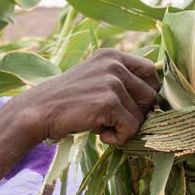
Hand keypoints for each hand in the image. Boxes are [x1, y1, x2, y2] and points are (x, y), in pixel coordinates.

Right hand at [10, 49, 159, 145]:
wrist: (38, 112)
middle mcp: (115, 64)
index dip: (147, 93)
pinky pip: (131, 128)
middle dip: (137, 113)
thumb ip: (121, 82)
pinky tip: (99, 134)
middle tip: (114, 120)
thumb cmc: (68, 102)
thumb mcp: (95, 80)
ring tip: (101, 125)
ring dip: (125, 127)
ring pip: (142, 114)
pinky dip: (118, 138)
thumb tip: (155, 101)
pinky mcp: (109, 101)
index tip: (134, 108)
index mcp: (112, 55)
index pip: (151, 72)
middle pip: (151, 94)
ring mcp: (112, 81)